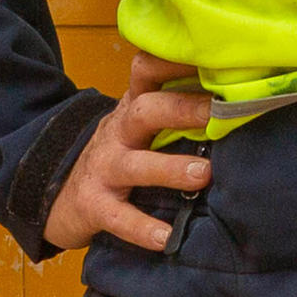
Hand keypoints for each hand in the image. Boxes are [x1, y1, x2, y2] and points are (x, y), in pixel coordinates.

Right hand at [45, 48, 219, 251]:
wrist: (58, 194)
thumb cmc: (118, 157)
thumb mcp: (139, 127)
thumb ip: (175, 111)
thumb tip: (237, 98)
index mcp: (132, 109)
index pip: (147, 71)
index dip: (174, 62)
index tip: (211, 57)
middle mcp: (118, 133)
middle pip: (144, 111)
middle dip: (181, 109)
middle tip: (218, 112)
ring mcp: (105, 169)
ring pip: (135, 165)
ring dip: (169, 168)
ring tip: (203, 174)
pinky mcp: (95, 205)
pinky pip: (119, 218)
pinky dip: (143, 229)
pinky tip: (167, 238)